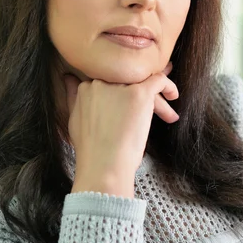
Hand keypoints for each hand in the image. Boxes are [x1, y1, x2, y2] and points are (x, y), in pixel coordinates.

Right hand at [63, 61, 178, 177]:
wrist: (104, 165)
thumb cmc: (91, 150)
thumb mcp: (74, 118)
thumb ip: (73, 96)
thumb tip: (68, 77)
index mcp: (86, 87)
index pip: (110, 78)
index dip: (123, 88)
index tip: (131, 97)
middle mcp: (101, 82)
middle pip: (128, 78)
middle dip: (140, 90)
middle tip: (153, 100)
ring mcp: (120, 87)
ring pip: (144, 81)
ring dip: (156, 95)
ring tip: (167, 106)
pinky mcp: (139, 94)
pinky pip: (159, 80)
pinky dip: (168, 86)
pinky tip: (173, 96)